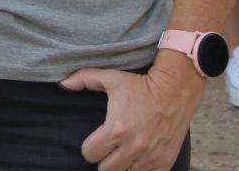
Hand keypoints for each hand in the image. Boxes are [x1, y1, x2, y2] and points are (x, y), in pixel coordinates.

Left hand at [60, 56, 199, 170]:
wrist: (176, 89)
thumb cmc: (140, 84)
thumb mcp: (110, 78)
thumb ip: (83, 79)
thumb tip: (63, 84)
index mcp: (117, 129)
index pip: (90, 153)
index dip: (89, 148)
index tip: (94, 142)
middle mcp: (133, 147)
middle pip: (106, 170)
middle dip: (104, 160)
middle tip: (108, 150)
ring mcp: (150, 157)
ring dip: (122, 167)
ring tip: (122, 155)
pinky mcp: (165, 162)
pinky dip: (140, 170)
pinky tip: (138, 160)